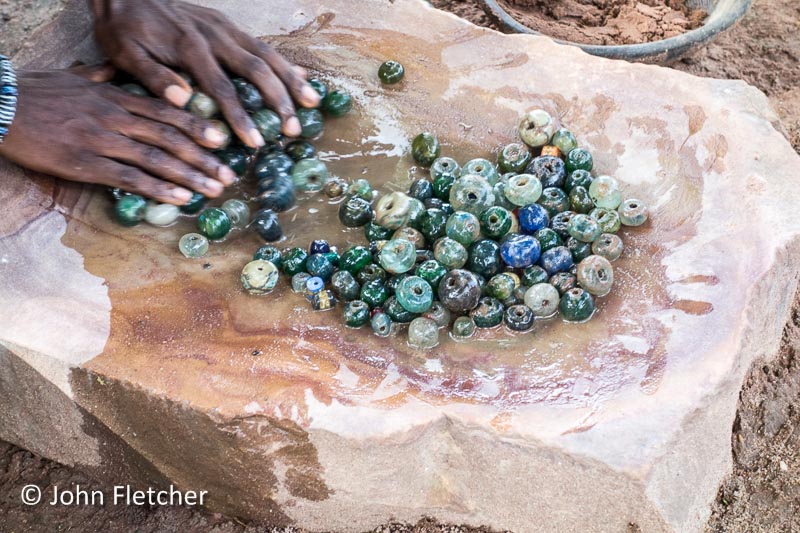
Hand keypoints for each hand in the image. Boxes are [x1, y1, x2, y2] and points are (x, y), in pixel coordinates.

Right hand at [0, 67, 235, 203]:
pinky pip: (129, 178)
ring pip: (156, 159)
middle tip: (230, 174)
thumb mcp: (75, 77)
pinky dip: (157, 188)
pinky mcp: (85, 163)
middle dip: (204, 157)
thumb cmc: (35, 92)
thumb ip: (102, 78)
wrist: (0, 107)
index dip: (197, 127)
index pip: (166, 113)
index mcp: (116, 99)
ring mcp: (102, 141)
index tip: (222, 139)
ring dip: (190, 176)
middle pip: (170, 138)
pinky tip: (179, 198)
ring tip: (214, 189)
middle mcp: (116, 118)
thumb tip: (117, 73)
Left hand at [90, 0, 320, 147]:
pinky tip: (300, 77)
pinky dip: (283, 62)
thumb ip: (154, 77)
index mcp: (190, 48)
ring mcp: (224, 28)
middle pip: (256, 70)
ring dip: (291, 80)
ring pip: (266, 55)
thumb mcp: (126, 54)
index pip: (222, 89)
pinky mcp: (227, 25)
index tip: (255, 142)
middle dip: (278, 101)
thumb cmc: (123, 29)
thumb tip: (182, 100)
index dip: (241, 117)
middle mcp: (214, 36)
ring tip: (311, 104)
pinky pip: (261, 45)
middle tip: (293, 130)